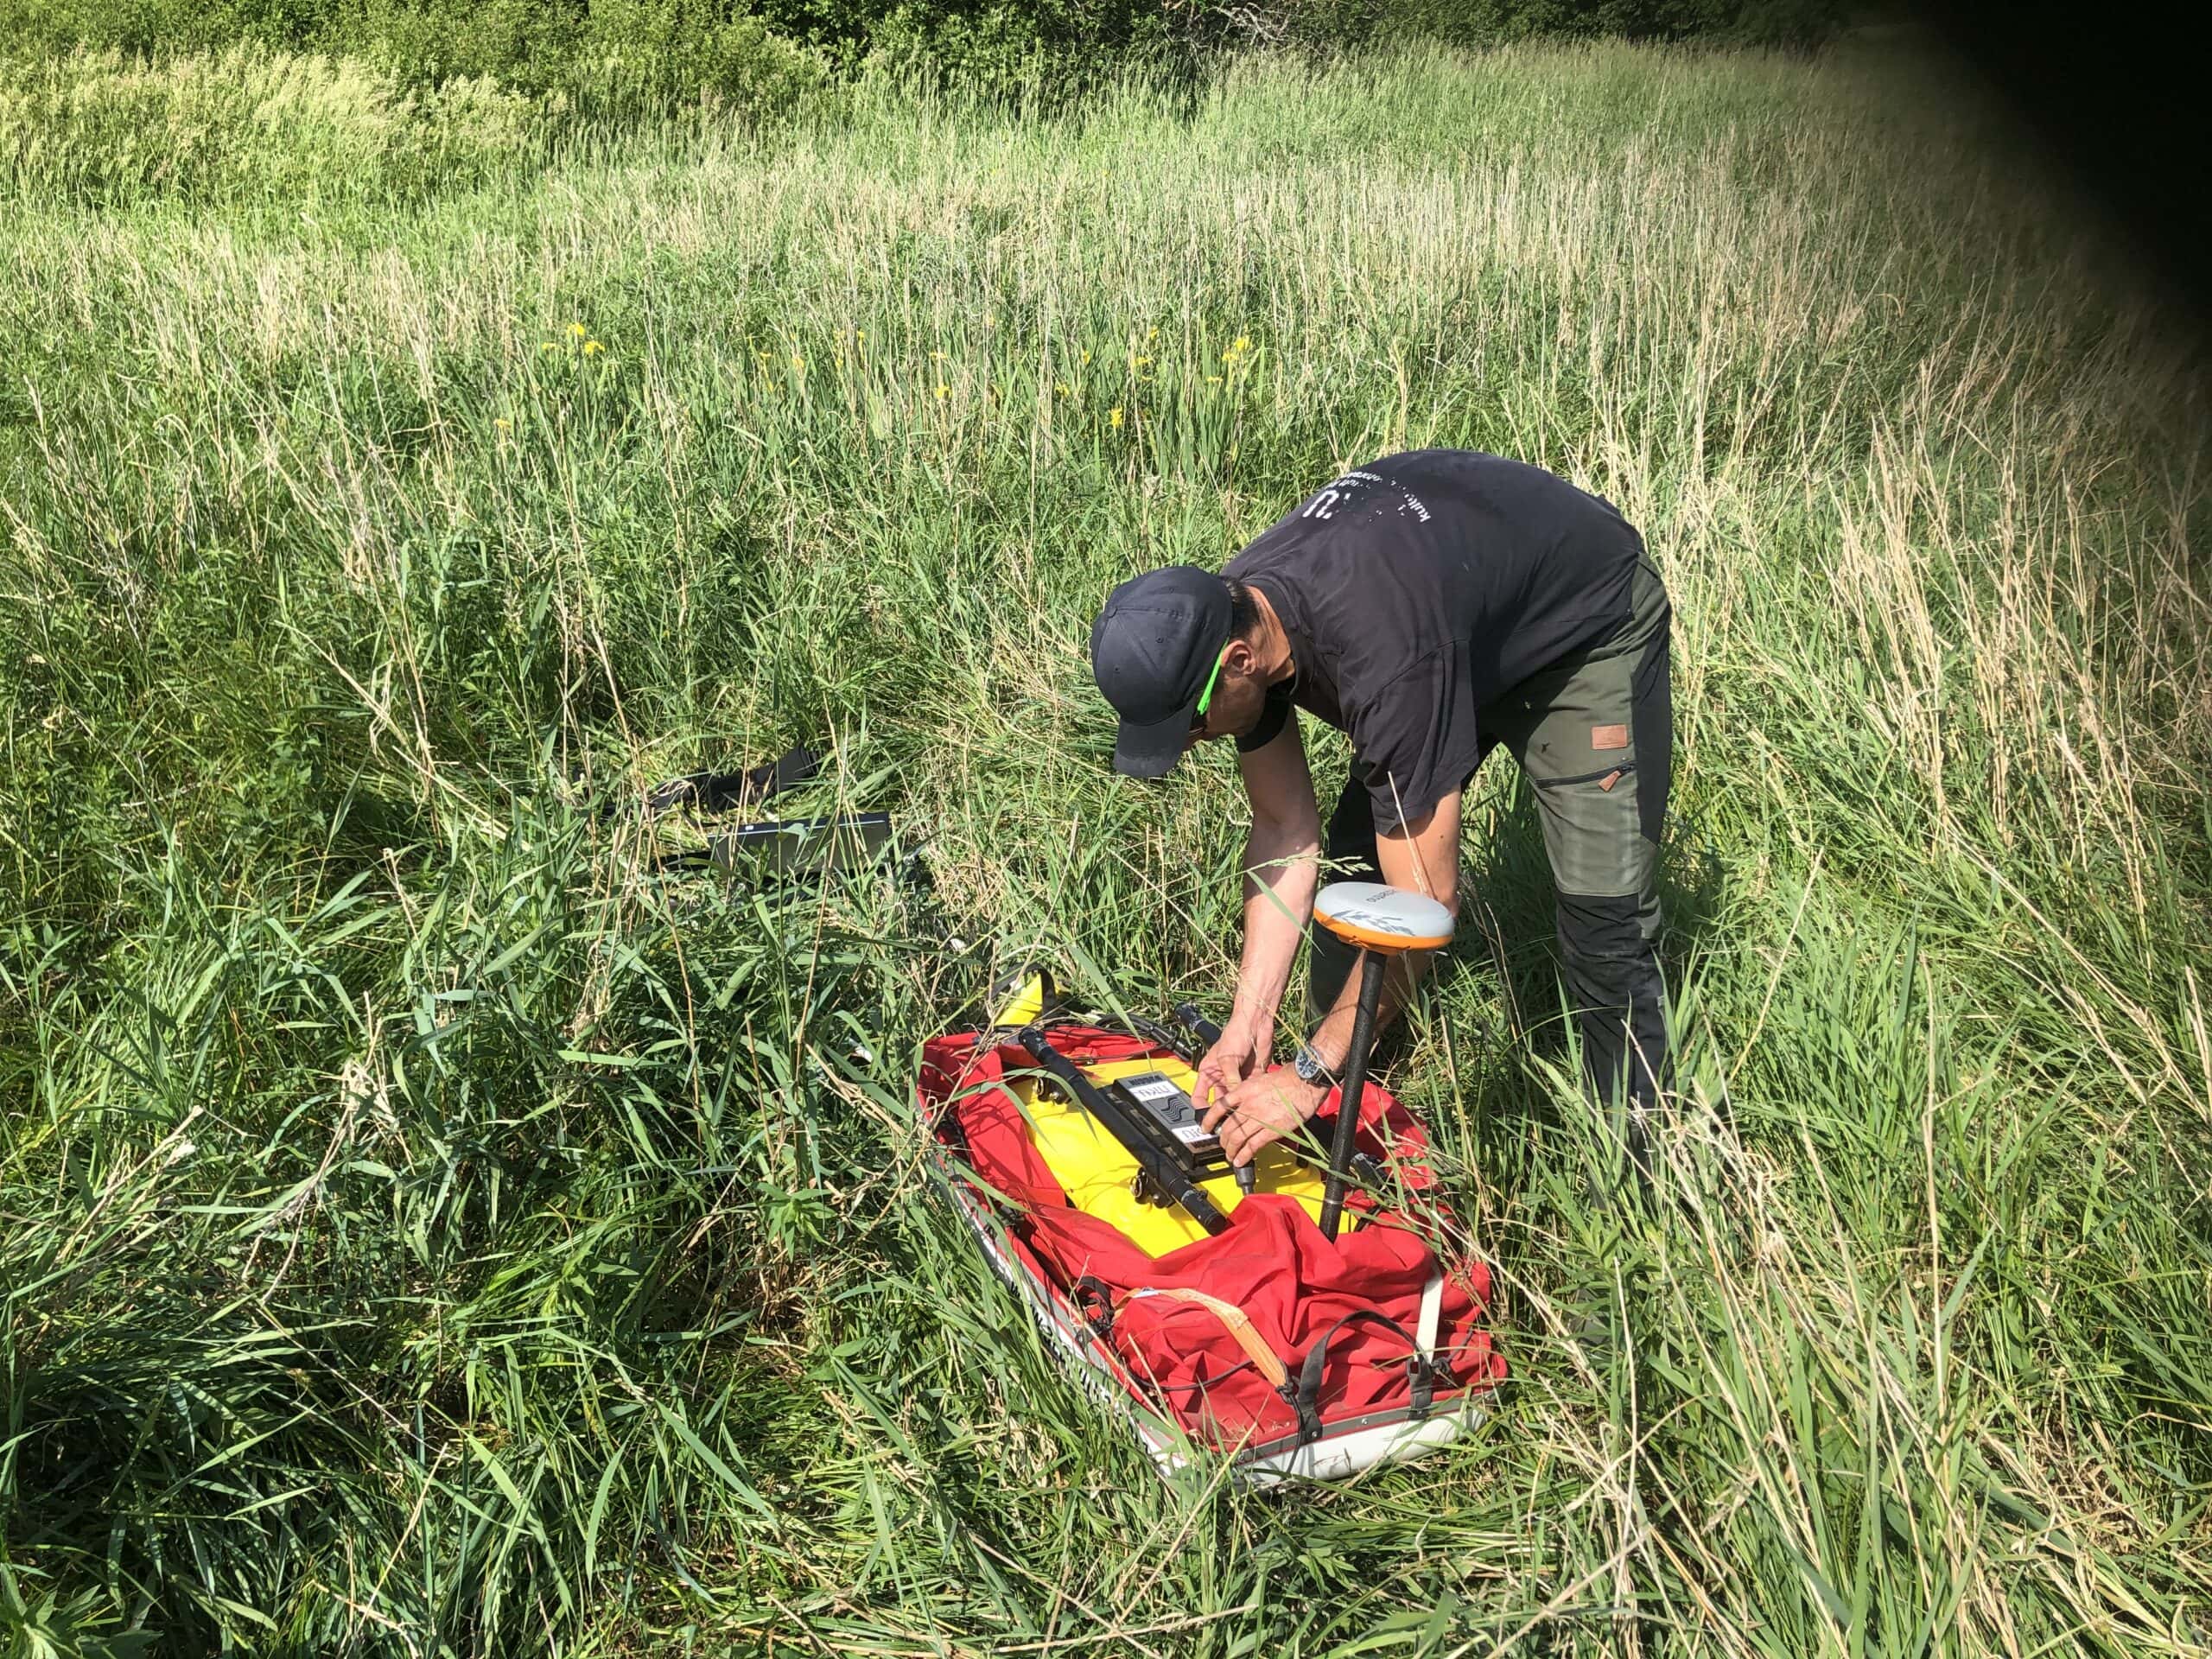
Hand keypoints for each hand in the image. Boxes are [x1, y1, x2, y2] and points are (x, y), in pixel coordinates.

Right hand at [1193, 1022, 1266, 1114]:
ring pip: (1235, 1100)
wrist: (1255, 1024)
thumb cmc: (1235, 1033)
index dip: (1202, 1109)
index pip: (1200, 1097)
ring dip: (1238, 1106)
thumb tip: (1232, 1100)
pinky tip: (1252, 1103)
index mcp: (1209, 1072)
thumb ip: (1230, 1080)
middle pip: (1220, 1101)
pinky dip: (1251, 1099)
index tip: (1207, 1120)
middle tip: (1228, 1122)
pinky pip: (1249, 1093)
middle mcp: (1222, 1077)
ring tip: (1241, 1115)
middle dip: (1223, 1111)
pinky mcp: (1252, 1078)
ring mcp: (1237, 1078)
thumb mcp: (1227, 1058)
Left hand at [1201, 1068, 1325, 1167]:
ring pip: (1237, 1138)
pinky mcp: (1272, 1130)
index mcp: (1244, 1090)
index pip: (1219, 1106)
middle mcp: (1249, 1105)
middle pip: (1228, 1127)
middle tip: (1222, 1144)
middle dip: (1222, 1139)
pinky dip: (1244, 1155)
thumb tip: (1244, 1102)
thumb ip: (1249, 1092)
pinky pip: (1253, 1145)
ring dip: (1231, 1149)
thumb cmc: (1288, 1078)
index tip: (1205, 1126)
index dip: (1209, 1119)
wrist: (1304, 1081)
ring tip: (1229, 1156)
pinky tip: (1240, 1160)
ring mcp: (1259, 1118)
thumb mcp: (1260, 1080)